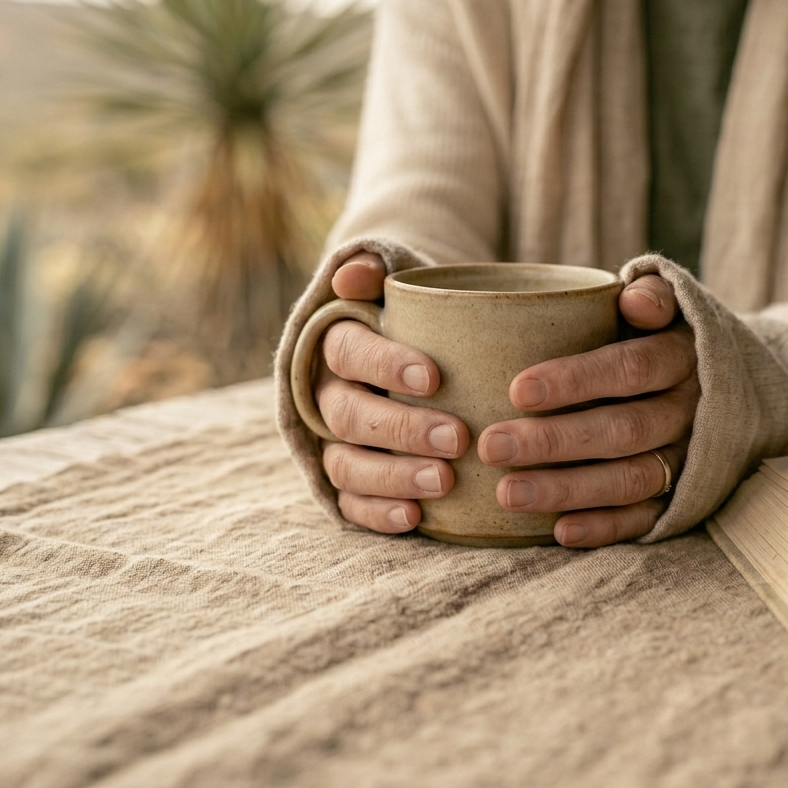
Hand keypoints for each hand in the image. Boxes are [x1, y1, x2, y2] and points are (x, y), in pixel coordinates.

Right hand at [313, 252, 470, 533]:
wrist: (419, 349)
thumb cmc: (420, 317)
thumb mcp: (405, 283)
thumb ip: (380, 269)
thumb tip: (352, 275)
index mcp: (337, 343)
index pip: (348, 351)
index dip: (385, 364)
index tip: (434, 376)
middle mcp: (328, 394)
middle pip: (350, 415)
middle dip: (402, 428)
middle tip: (458, 437)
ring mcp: (334, 441)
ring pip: (347, 463)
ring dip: (394, 476)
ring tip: (446, 480)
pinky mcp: (348, 479)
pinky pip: (350, 502)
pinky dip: (377, 512)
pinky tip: (415, 517)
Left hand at [479, 274, 698, 548]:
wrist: (725, 384)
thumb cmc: (662, 337)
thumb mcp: (668, 306)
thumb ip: (652, 296)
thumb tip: (634, 302)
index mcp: (682, 358)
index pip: (630, 369)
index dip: (576, 381)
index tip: (516, 390)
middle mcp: (690, 412)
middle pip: (623, 430)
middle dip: (555, 441)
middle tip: (492, 446)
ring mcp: (688, 458)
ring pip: (631, 479)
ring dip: (568, 489)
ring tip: (507, 493)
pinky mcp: (683, 497)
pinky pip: (646, 519)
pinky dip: (605, 527)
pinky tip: (559, 531)